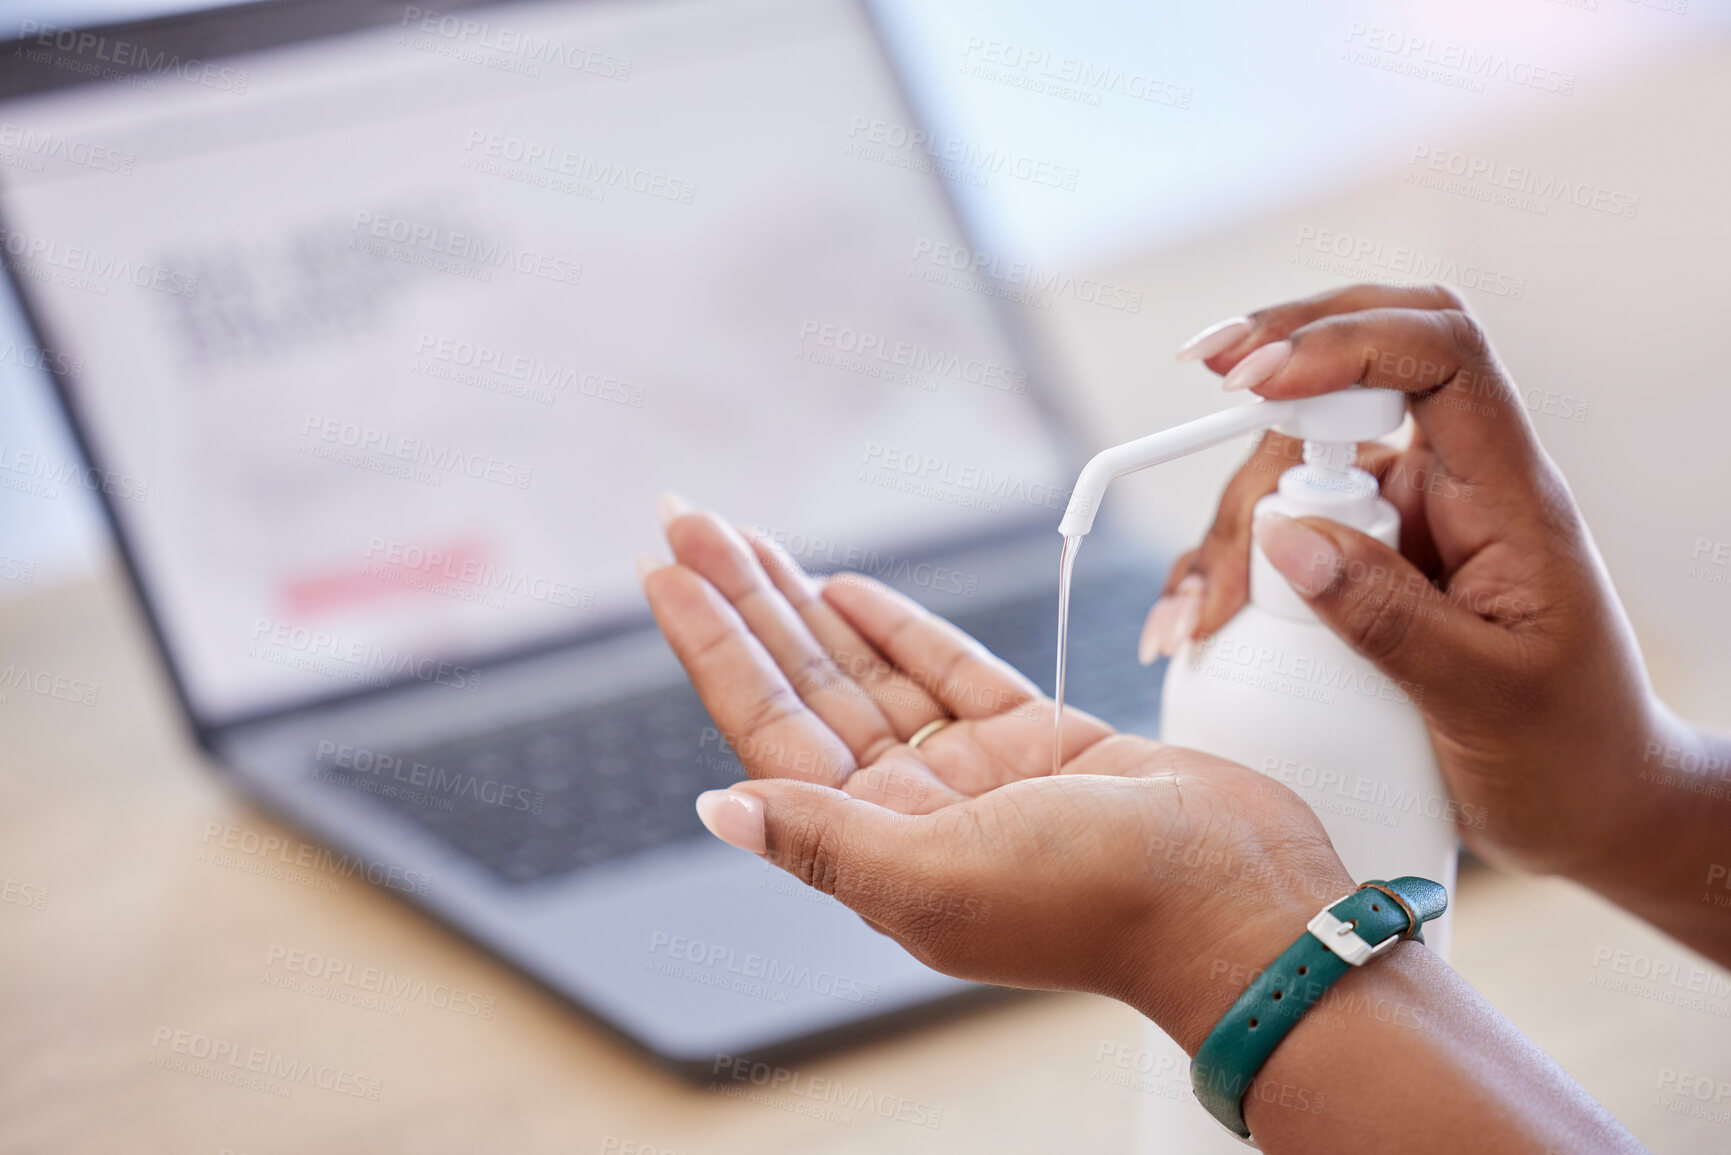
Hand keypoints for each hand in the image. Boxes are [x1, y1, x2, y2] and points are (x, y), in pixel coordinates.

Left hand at [638, 498, 1352, 1050]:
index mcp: (876, 847)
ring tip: (746, 538)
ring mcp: (973, 774)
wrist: (1243, 905)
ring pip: (867, 670)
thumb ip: (826, 839)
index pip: (767, 729)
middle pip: (805, 686)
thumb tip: (718, 808)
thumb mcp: (940, 878)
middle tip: (689, 520)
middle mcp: (912, 810)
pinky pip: (948, 672)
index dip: (711, 645)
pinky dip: (898, 627)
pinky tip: (847, 586)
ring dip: (806, 602)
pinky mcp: (1036, 742)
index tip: (663, 569)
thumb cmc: (1103, 906)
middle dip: (744, 601)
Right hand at [1154, 284, 1664, 885]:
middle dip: (1264, 398)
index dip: (1346, 339)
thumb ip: (1386, 616)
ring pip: (1295, 465)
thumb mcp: (1482, 701)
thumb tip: (1283, 538)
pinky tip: (1188, 620)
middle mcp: (1455, 489)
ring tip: (1190, 616)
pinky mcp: (1370, 562)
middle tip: (1198, 410)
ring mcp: (1407, 522)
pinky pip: (1283, 531)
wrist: (1588, 808)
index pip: (1440, 357)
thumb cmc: (1567, 754)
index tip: (1257, 379)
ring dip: (1228, 521)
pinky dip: (1227, 563)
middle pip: (1346, 389)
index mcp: (1508, 496)